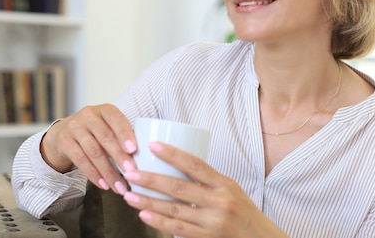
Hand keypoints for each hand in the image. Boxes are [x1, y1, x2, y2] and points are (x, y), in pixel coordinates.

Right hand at [40, 104, 136, 194]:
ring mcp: (74, 127)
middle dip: (119, 156)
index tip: (134, 150)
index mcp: (105, 110)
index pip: (116, 119)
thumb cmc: (96, 131)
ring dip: (108, 172)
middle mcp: (88, 115)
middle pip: (105, 137)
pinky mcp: (64, 141)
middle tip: (131, 172)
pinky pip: (80, 160)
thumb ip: (123, 137)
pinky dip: (94, 174)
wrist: (63, 132)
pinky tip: (104, 185)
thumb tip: (145, 156)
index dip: (125, 134)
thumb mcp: (109, 127)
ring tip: (120, 186)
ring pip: (93, 151)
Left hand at [121, 142, 288, 237]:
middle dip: (152, 179)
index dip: (172, 154)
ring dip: (149, 201)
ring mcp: (213, 221)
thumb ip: (209, 182)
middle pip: (179, 187)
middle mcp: (220, 201)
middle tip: (132, 173)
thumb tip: (179, 169)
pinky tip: (145, 214)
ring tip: (130, 194)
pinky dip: (160, 221)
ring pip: (174, 209)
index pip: (195, 164)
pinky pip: (179, 229)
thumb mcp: (233, 191)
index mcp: (225, 184)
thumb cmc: (245, 214)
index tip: (153, 146)